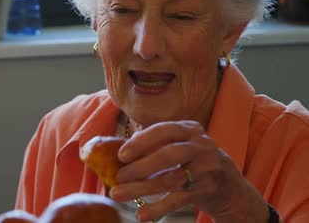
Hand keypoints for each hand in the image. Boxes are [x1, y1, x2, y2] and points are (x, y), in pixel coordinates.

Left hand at [108, 121, 268, 221]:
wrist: (229, 186)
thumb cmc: (192, 161)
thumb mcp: (179, 146)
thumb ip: (154, 146)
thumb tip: (115, 152)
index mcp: (189, 129)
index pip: (162, 131)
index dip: (140, 142)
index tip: (121, 155)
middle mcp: (200, 146)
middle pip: (168, 154)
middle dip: (140, 166)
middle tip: (118, 177)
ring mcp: (206, 168)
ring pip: (170, 179)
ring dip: (141, 188)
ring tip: (119, 195)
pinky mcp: (207, 190)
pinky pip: (178, 200)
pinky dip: (158, 208)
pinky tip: (142, 215)